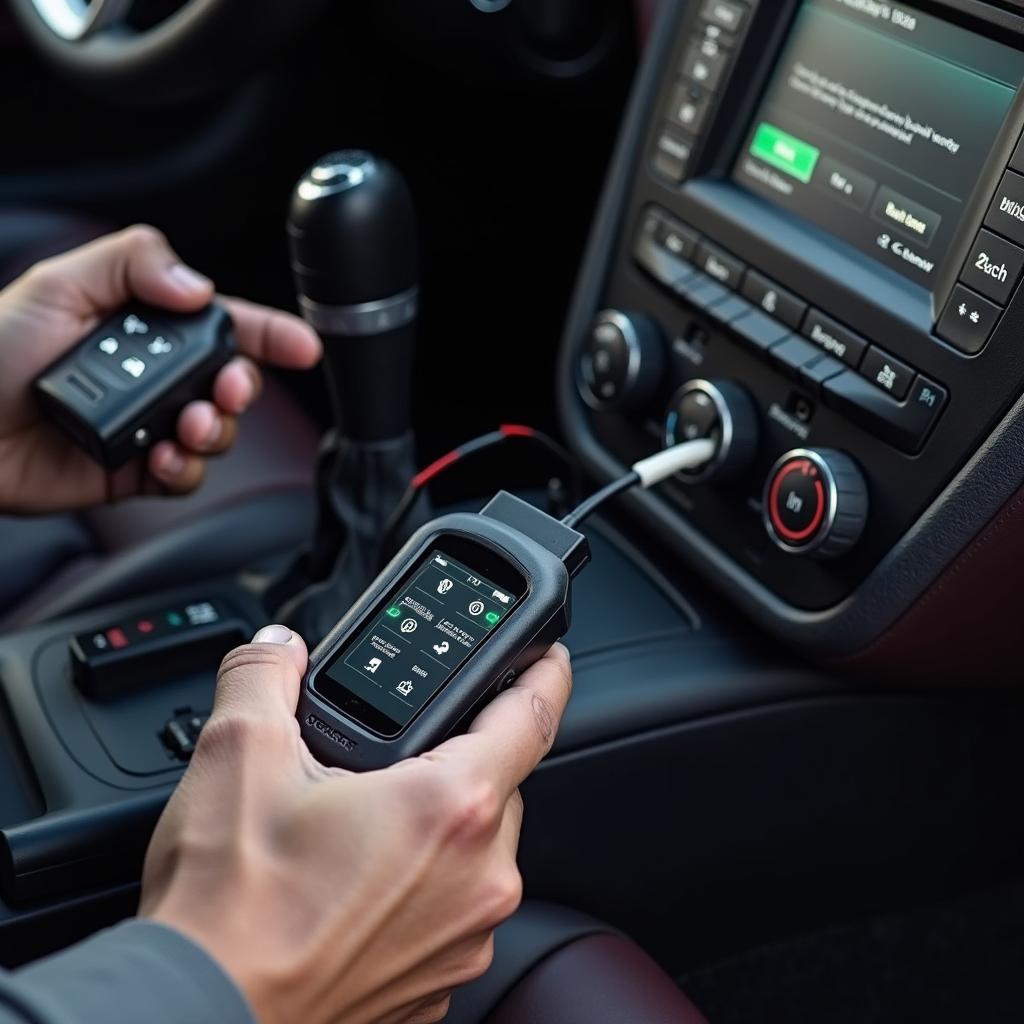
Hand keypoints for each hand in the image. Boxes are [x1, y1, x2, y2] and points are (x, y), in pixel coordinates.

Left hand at [0, 226, 321, 511]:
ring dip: (215, 431)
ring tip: (185, 427)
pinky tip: (159, 458)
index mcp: (144, 325)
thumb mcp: (59, 282)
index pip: (222, 323)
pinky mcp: (132, 471)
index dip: (271, 333)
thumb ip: (133, 263)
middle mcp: (153, 375)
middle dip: (241, 388)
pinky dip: (182, 469)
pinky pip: (183, 475)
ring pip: (216, 433)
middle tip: (225, 390)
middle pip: (231, 383)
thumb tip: (199, 288)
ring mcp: (147, 424)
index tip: (304, 345)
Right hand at [140, 626, 571, 1023]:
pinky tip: (357, 883)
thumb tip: (278, 649)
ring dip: (437, 825)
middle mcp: (478, 881)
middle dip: (456, 757)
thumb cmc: (229, 913)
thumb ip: (265, 673)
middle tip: (389, 757)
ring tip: (359, 823)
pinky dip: (422, 886)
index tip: (546, 654)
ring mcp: (463, 941)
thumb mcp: (237, 754)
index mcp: (450, 810)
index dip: (542, 671)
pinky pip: (453, 908)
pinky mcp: (437, 984)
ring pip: (477, 849)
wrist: (199, 1015)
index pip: (533, 716)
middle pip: (498, 784)